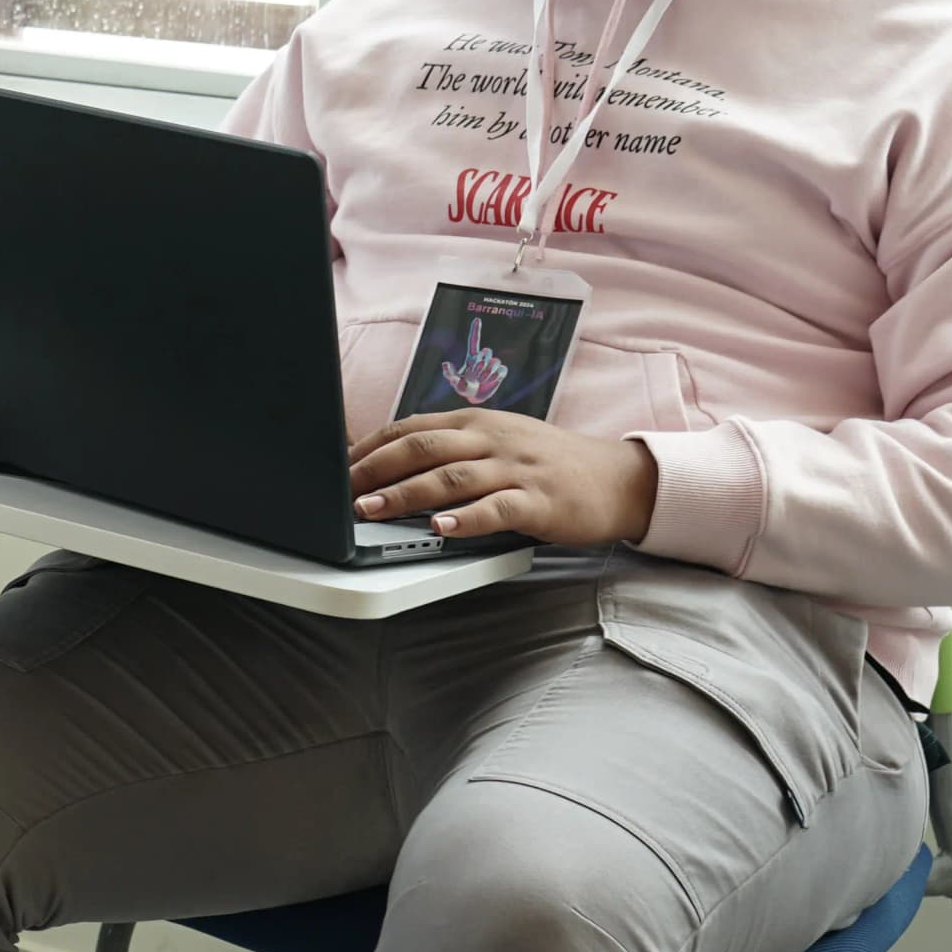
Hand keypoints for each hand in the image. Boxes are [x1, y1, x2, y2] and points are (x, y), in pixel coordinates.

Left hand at [349, 411, 659, 544]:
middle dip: (375, 468)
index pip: (410, 427)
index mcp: (476, 422)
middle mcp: (492, 440)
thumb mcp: (496, 442)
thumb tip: (389, 459)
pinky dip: (466, 519)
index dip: (369, 447)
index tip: (335, 467)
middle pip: (423, 447)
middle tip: (338, 491)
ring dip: (406, 494)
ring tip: (371, 510)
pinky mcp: (540, 501)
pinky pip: (497, 508)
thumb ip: (450, 447)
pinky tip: (441, 528)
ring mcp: (516, 469)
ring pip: (451, 477)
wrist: (617, 479)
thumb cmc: (546, 464)